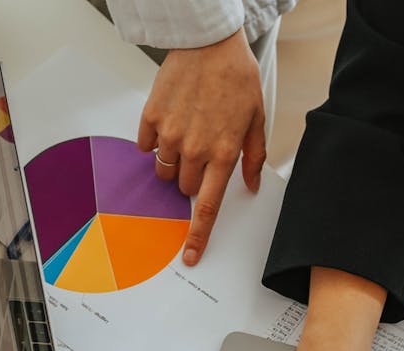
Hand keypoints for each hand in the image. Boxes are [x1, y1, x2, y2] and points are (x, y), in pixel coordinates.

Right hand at [138, 28, 264, 264]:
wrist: (208, 42)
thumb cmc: (235, 76)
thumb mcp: (256, 118)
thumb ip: (252, 156)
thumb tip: (251, 184)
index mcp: (224, 153)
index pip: (208, 206)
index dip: (198, 235)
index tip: (190, 255)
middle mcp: (195, 149)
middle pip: (185, 187)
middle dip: (193, 177)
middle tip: (201, 150)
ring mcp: (170, 134)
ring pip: (165, 170)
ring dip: (174, 161)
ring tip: (187, 132)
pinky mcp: (151, 119)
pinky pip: (146, 145)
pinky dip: (155, 140)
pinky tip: (170, 120)